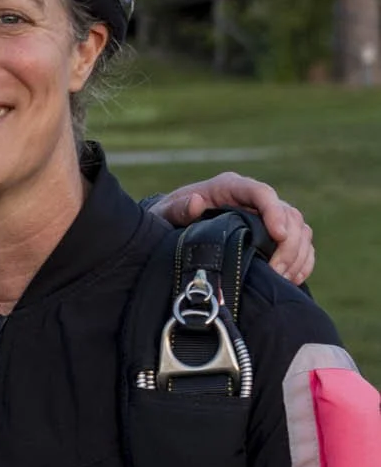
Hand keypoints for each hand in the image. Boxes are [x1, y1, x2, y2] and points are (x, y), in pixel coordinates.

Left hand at [156, 173, 314, 286]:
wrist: (175, 226)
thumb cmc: (169, 217)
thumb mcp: (165, 213)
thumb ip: (177, 209)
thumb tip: (196, 203)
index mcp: (229, 187)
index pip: (261, 192)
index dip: (274, 211)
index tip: (276, 235)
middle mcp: (253, 199)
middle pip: (289, 214)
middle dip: (288, 244)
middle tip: (276, 270)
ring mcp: (268, 216)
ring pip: (300, 230)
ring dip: (296, 256)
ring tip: (281, 278)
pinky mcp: (276, 235)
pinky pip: (302, 246)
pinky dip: (302, 262)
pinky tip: (291, 279)